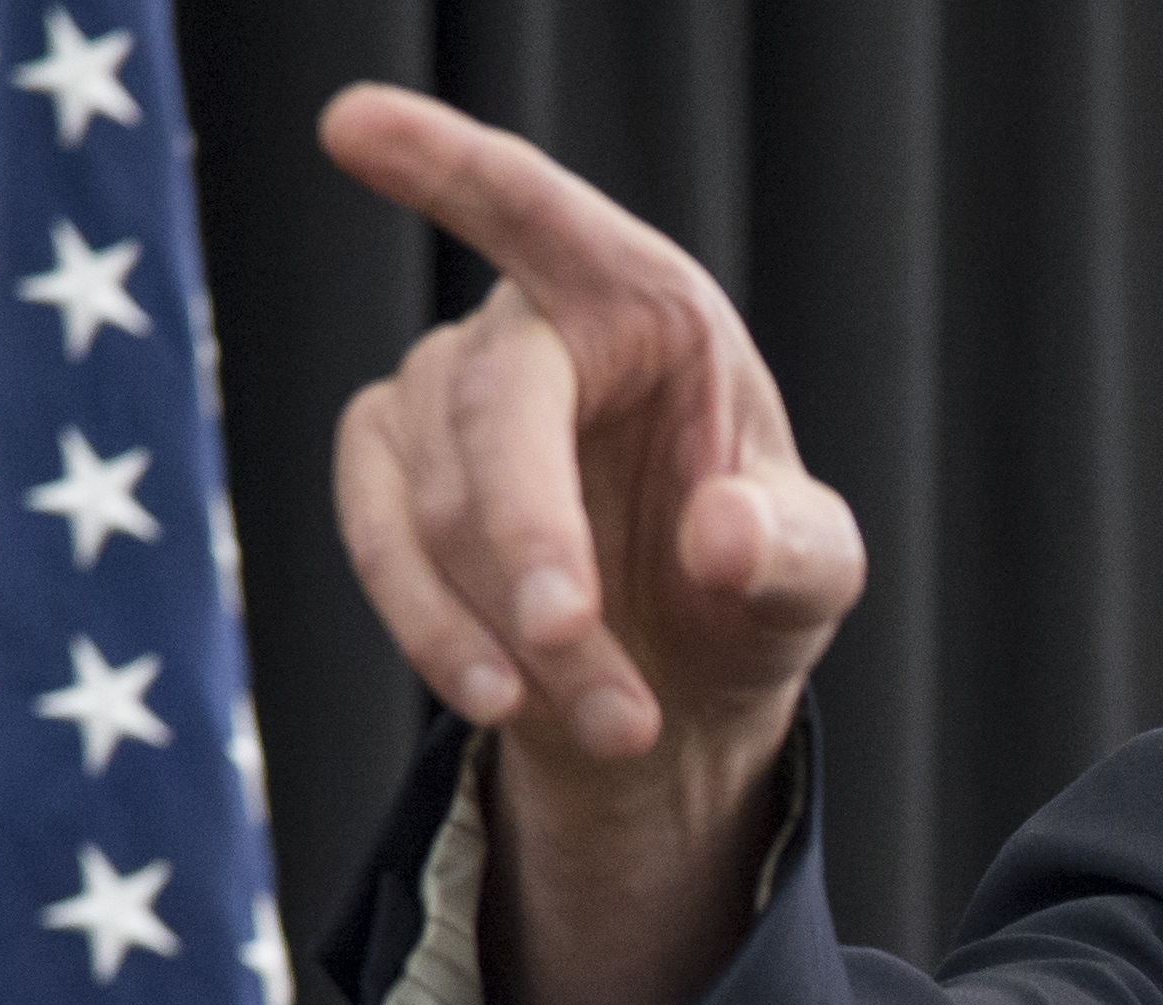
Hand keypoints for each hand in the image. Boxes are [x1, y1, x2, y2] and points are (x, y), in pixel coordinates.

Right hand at [320, 86, 863, 1004]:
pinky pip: (379, 545)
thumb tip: (724, 533)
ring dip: (516, 631)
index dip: (447, 168)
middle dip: (529, 538)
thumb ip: (790, 553)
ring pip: (438, 508)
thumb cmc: (748, 589)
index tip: (351, 123)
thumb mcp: (812, 577)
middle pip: (492, 408)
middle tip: (573, 642)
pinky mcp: (381, 476)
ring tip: (618, 723)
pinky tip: (501, 697)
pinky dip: (438, 633)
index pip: (539, 214)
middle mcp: (529, 330)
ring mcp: (438, 397)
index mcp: (643, 301)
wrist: (675, 688)